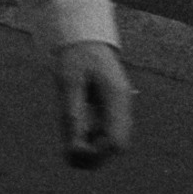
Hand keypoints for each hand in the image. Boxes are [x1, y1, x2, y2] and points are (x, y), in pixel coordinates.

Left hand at [55, 41, 132, 168]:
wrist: (86, 39)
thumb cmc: (76, 57)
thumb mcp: (69, 81)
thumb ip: (72, 112)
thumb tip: (74, 147)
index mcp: (116, 97)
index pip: (116, 142)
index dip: (96, 153)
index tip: (75, 147)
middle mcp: (123, 106)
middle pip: (118, 146)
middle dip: (94, 154)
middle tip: (69, 147)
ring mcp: (121, 109)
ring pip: (114, 143)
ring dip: (93, 149)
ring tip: (72, 138)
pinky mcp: (114, 110)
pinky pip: (108, 135)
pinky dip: (93, 141)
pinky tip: (78, 132)